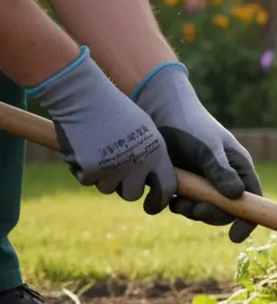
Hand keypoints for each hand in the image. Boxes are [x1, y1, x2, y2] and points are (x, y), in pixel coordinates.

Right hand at [25, 46, 176, 212]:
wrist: (84, 96)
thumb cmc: (114, 110)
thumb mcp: (144, 131)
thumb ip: (150, 156)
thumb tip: (152, 183)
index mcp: (156, 153)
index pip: (166, 189)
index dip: (158, 201)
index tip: (151, 207)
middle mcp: (138, 163)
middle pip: (132, 194)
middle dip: (123, 187)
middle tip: (115, 172)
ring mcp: (114, 168)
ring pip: (108, 188)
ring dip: (102, 177)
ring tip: (99, 151)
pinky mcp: (90, 169)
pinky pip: (87, 180)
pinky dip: (83, 169)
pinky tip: (84, 148)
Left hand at [133, 62, 262, 243]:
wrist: (158, 112)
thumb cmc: (190, 125)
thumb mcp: (207, 148)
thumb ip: (220, 172)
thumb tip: (237, 196)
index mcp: (239, 169)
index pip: (253, 201)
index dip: (248, 220)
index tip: (235, 236)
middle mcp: (225, 179)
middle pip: (226, 211)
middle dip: (210, 215)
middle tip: (193, 210)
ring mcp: (203, 183)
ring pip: (203, 211)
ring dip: (190, 211)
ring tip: (176, 200)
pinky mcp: (183, 185)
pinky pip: (183, 205)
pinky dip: (175, 204)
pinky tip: (166, 192)